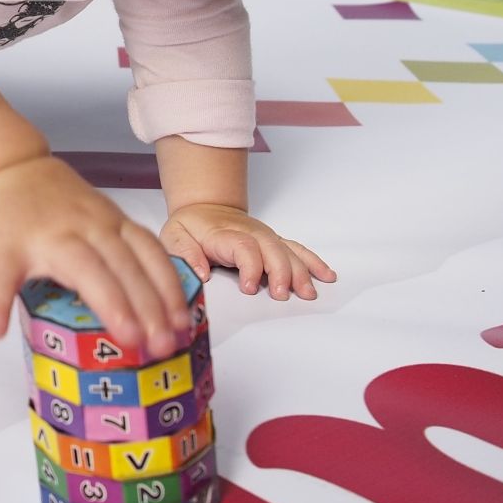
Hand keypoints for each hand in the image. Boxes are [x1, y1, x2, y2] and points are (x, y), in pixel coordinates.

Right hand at [0, 154, 191, 356]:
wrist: (1, 165)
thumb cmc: (49, 201)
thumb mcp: (95, 215)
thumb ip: (118, 248)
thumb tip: (151, 305)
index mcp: (108, 221)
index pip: (148, 253)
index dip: (168, 290)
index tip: (183, 325)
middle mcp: (83, 225)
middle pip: (124, 264)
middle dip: (149, 306)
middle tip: (163, 345)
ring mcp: (43, 235)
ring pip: (83, 267)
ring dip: (111, 303)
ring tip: (128, 339)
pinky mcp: (3, 246)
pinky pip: (1, 276)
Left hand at [160, 202, 334, 300]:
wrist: (204, 207)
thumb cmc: (190, 226)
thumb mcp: (175, 237)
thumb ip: (186, 255)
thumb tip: (202, 273)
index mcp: (225, 234)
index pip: (244, 248)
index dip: (250, 267)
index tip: (249, 288)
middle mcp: (251, 234)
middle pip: (273, 250)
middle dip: (281, 273)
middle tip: (282, 295)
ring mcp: (266, 237)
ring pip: (289, 251)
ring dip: (301, 271)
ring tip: (308, 292)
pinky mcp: (274, 241)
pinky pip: (298, 249)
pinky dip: (313, 262)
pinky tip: (326, 275)